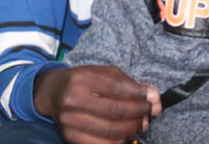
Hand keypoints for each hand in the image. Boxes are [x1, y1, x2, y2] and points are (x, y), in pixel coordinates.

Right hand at [34, 65, 159, 143]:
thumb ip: (128, 83)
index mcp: (82, 79)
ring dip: (132, 128)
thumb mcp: (103, 72)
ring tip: (143, 123)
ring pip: (109, 130)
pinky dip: (118, 141)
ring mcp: (69, 121)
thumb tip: (153, 96)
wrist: (53, 93)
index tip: (155, 98)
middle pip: (114, 111)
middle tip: (153, 112)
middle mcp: (73, 100)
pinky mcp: (69, 137)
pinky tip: (127, 134)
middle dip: (139, 112)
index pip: (116, 88)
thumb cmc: (83, 80)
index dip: (139, 94)